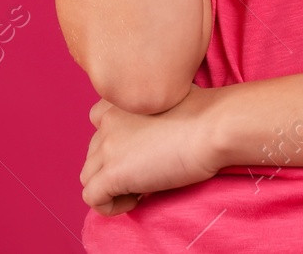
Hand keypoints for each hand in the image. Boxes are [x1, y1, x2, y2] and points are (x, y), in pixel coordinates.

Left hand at [80, 85, 224, 215]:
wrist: (214, 127)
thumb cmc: (206, 112)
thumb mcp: (171, 96)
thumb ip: (151, 109)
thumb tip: (154, 133)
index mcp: (121, 100)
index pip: (97, 121)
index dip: (115, 141)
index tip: (139, 151)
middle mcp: (108, 120)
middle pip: (94, 153)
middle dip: (115, 167)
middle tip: (148, 173)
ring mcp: (108, 146)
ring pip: (88, 176)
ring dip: (111, 187)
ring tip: (143, 188)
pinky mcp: (113, 173)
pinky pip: (93, 198)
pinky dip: (111, 205)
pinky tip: (139, 199)